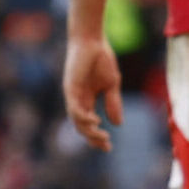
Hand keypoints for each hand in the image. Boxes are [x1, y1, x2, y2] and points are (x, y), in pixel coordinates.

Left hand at [62, 34, 121, 151]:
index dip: (97, 137)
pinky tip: (95, 121)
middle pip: (81, 126)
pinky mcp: (70, 88)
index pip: (89, 123)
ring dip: (89, 130)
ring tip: (102, 136)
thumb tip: (117, 124)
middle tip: (106, 145)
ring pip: (77, 120)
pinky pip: (74, 107)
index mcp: (86, 100)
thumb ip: (113, 103)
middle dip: (93, 138)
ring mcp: (73, 94)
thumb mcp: (111, 85)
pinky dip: (83, 117)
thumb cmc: (101, 60)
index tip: (109, 147)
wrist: (92, 41)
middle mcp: (77, 100)